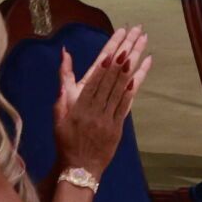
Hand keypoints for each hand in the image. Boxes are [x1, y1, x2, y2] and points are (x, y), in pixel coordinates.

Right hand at [52, 25, 150, 179]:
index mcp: (80, 104)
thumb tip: (64, 54)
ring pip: (123, 86)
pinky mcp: (119, 125)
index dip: (109, 62)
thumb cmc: (65, 137)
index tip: (118, 45)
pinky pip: (128, 101)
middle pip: (113, 77)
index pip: (97, 78)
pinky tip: (143, 68)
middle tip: (136, 33)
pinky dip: (136, 84)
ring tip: (142, 44)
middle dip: (126, 53)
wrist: (79, 167)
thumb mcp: (58, 111)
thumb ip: (64, 80)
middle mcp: (96, 109)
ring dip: (134, 63)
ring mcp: (109, 117)